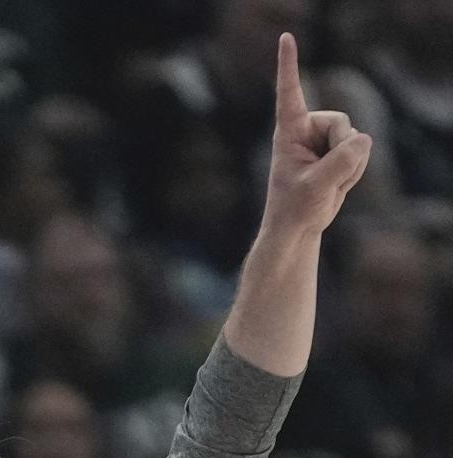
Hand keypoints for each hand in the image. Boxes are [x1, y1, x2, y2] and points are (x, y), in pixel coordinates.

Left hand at [263, 32, 372, 237]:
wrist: (299, 225)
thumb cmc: (295, 207)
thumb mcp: (316, 187)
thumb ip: (340, 163)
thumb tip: (365, 139)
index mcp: (289, 130)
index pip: (290, 93)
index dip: (289, 66)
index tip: (286, 37)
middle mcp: (308, 127)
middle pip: (342, 124)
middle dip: (341, 152)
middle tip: (323, 179)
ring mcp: (326, 138)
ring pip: (356, 139)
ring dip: (349, 166)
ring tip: (327, 183)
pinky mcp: (340, 149)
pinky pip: (362, 152)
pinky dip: (355, 172)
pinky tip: (337, 183)